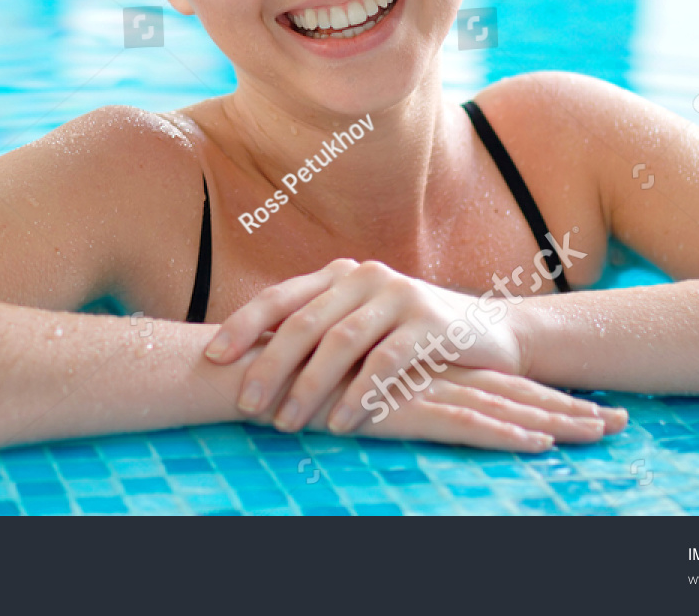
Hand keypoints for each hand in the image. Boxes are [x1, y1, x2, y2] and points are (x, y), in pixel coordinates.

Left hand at [206, 258, 624, 439]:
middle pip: (303, 321)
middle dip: (269, 365)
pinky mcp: (429, 322)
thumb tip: (251, 368)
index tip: (210, 358)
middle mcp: (362, 277)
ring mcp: (397, 295)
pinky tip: (340, 424)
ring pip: (340, 342)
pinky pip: (384, 362)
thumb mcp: (361, 327)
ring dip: (309, 387)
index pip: (279, 297)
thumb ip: (317, 335)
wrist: (488, 336)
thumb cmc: (410, 339)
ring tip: (287, 424)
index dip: (242, 326)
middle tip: (246, 405)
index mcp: (337, 275)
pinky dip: (358, 394)